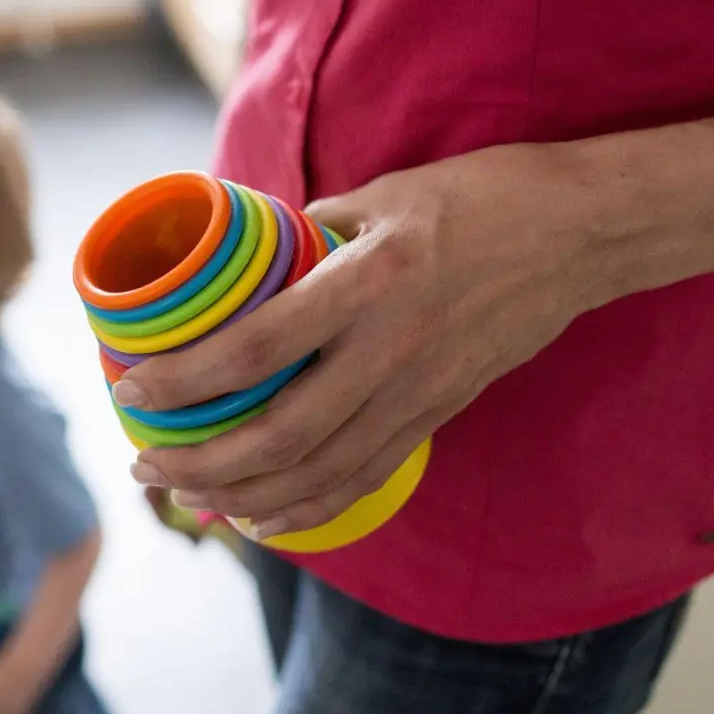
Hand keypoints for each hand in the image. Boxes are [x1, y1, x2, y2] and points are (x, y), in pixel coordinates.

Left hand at [114, 144, 620, 537]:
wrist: (581, 235)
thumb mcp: (382, 193)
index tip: (133, 390)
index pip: (256, 349)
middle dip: (198, 461)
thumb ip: (309, 231)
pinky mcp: (439, 415)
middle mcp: (391, 351)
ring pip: (318, 474)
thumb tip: (245, 256)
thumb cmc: (478, 198)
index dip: (186, 380)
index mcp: (368, 283)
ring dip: (241, 496)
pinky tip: (261, 520)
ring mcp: (419, 393)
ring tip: (184, 494)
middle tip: (144, 460)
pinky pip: (364, 479)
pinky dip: (307, 510)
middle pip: (278, 435)